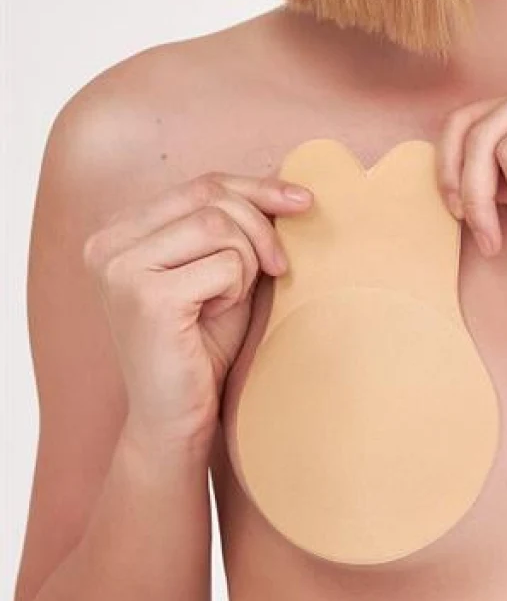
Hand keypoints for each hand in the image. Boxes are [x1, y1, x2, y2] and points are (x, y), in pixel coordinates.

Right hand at [84, 172, 314, 449]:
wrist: (175, 421)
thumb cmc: (203, 345)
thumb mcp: (221, 270)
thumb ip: (236, 225)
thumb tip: (286, 179)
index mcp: (120, 230)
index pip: (201, 184)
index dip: (258, 187)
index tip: (304, 200)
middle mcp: (108, 244)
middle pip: (211, 196)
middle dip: (261, 228)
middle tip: (279, 268)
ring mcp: (120, 269)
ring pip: (219, 225)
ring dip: (245, 263)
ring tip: (229, 300)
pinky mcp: (145, 297)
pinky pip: (223, 264)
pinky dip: (236, 289)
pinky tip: (215, 316)